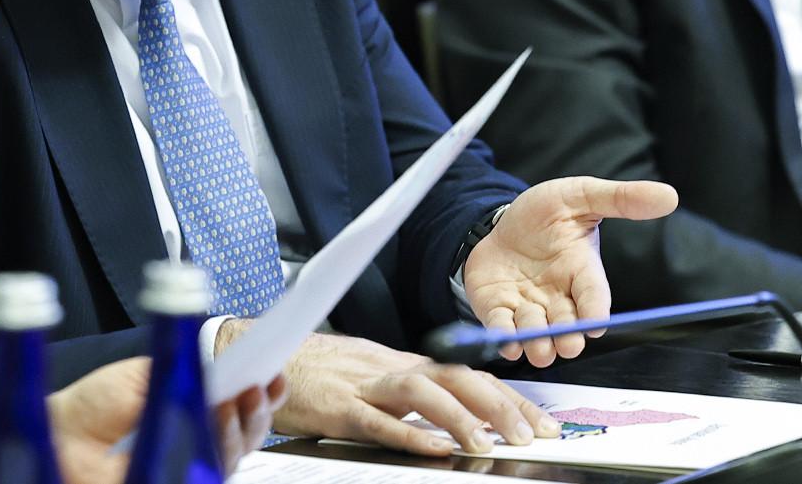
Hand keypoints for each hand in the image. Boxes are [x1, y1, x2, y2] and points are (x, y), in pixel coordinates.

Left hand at [46, 357, 285, 481]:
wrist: (62, 432)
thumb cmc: (94, 407)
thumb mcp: (142, 375)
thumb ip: (184, 370)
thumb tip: (223, 365)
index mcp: (194, 410)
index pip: (242, 407)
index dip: (264, 393)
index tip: (275, 373)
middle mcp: (197, 442)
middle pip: (249, 434)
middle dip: (261, 408)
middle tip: (259, 383)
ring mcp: (190, 467)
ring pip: (236, 455)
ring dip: (244, 424)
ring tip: (238, 397)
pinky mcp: (181, 479)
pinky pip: (212, 471)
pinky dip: (221, 444)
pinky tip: (218, 420)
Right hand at [217, 325, 558, 456]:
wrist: (258, 353)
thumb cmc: (314, 370)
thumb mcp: (369, 375)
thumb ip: (407, 391)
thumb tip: (449, 412)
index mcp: (401, 362)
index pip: (466, 375)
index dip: (508, 397)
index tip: (542, 422)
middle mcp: (390, 368)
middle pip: (456, 377)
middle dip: (500, 405)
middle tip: (533, 434)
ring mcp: (364, 384)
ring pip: (422, 392)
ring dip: (462, 417)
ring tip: (490, 443)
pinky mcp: (338, 406)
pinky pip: (379, 420)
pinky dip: (409, 433)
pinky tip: (436, 448)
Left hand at [465, 176, 677, 365]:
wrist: (499, 219)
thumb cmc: (544, 214)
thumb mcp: (579, 196)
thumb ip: (619, 198)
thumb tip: (669, 195)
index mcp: (581, 270)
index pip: (594, 295)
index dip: (595, 310)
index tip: (595, 323)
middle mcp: (558, 295)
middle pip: (567, 324)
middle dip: (567, 336)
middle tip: (567, 345)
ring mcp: (528, 305)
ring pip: (535, 331)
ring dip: (535, 341)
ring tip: (533, 345)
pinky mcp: (498, 308)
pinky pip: (501, 327)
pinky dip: (503, 336)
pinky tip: (505, 342)